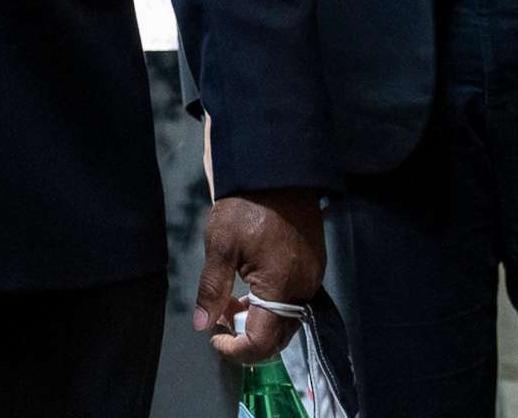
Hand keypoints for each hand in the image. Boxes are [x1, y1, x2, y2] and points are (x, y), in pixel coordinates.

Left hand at [193, 187, 323, 365]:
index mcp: (281, 286)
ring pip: (287, 319)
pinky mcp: (315, 265)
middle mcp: (304, 288)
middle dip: (248, 337)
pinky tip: (251, 285)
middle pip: (279, 336)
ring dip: (259, 320)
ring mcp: (313, 277)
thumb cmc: (246, 204)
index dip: (236, 350)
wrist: (277, 169)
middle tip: (220, 318)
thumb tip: (202, 325)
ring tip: (232, 299)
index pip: (262, 342)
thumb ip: (212, 289)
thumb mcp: (220, 244)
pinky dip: (272, 304)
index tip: (215, 338)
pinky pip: (295, 299)